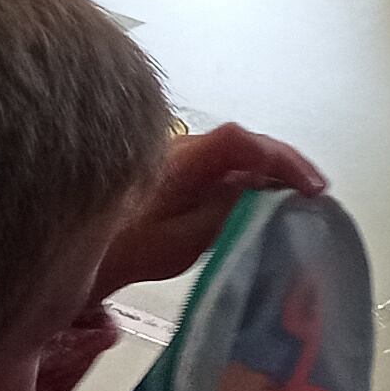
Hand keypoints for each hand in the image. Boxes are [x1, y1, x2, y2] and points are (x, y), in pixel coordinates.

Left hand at [107, 122, 327, 289]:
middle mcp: (183, 150)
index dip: (282, 159)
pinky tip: (262, 202)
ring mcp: (180, 157)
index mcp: (183, 162)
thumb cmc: (121, 248)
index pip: (241, 143)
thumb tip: (263, 194)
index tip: (310, 185)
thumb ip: (223, 214)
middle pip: (245, 144)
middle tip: (314, 194)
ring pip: (236, 155)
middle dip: (285, 166)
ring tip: (298, 198)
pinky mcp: (177, 170)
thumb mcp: (178, 242)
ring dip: (269, 173)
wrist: (75, 243)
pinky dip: (250, 179)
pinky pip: (223, 166)